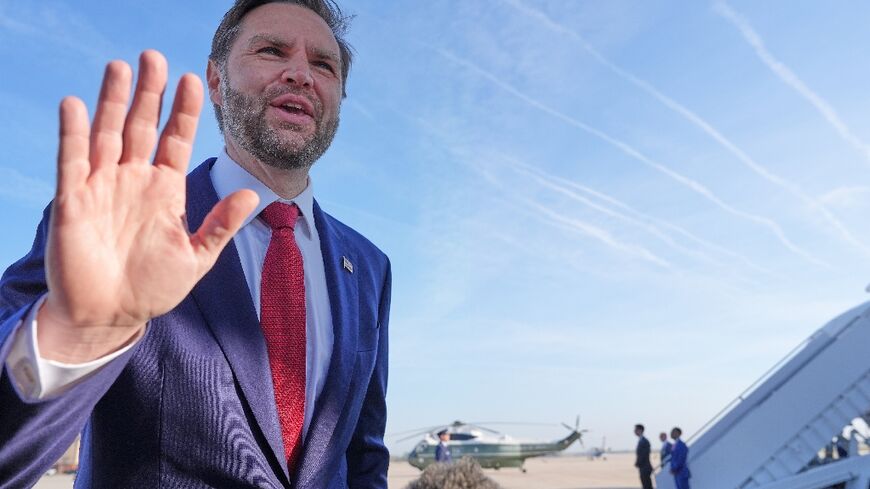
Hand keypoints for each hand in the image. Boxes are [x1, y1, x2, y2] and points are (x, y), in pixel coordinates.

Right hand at [38, 50, 257, 361]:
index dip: (185, 110)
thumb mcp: (197, 257)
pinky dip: (73, 134)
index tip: (195, 78)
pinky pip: (72, 160)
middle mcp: (134, 180)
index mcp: (165, 190)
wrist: (110, 316)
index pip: (177, 140)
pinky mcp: (73, 200)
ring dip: (112, 101)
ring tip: (120, 67)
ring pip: (107, 133)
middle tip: (153, 56)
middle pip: (142, 126)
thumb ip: (221, 225)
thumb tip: (253, 194)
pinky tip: (76, 105)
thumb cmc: (153, 288)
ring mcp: (103, 186)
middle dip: (149, 93)